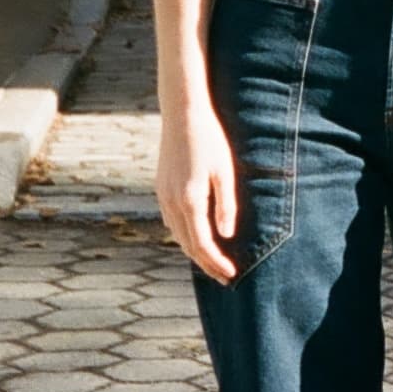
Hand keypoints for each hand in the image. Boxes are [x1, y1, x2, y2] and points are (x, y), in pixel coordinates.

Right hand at [157, 100, 239, 282]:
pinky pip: (171, 222)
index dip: (216, 263)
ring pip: (177, 235)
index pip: (203, 245)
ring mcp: (163, 196)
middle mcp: (172, 203)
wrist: (182, 115)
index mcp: (189, 201)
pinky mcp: (161, 189)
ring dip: (194, 251)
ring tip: (212, 262)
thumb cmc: (210, 141)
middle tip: (224, 277)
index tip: (231, 275)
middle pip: (188, 245)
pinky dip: (184, 235)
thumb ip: (226, 206)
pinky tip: (195, 237)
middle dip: (206, 264)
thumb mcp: (225, 172)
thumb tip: (225, 236)